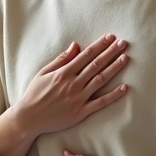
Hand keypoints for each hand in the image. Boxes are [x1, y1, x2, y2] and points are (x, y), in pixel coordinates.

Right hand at [10, 34, 129, 138]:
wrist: (29, 118)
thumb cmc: (35, 93)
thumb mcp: (44, 72)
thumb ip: (61, 59)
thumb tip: (76, 45)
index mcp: (64, 73)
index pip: (86, 55)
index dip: (100, 45)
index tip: (110, 37)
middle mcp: (73, 84)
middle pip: (96, 65)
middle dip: (111, 52)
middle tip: (123, 43)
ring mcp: (78, 98)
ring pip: (100, 80)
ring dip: (114, 68)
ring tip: (125, 58)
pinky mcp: (81, 112)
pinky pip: (100, 103)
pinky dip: (113, 95)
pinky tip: (124, 88)